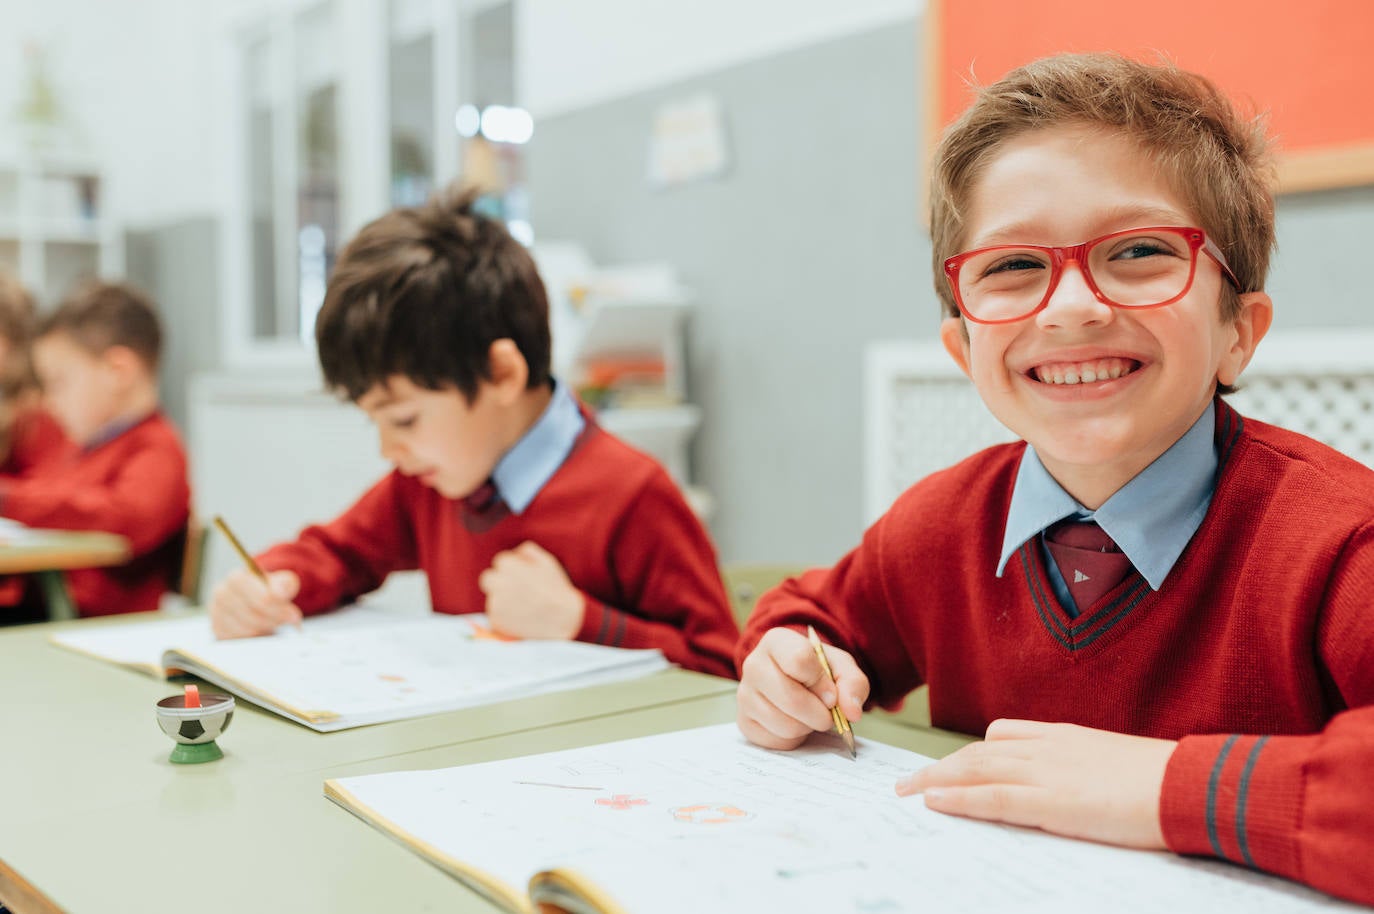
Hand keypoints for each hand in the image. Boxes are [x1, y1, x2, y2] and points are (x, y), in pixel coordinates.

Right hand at [208, 569, 302, 638]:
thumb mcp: (281, 582)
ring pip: (247, 630)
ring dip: (266, 629)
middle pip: (254, 615)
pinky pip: (240, 640)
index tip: (294, 615)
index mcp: (236, 579)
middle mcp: (221, 594)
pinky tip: (264, 631)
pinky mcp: (218, 631)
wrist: (254, 598)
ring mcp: (217, 614)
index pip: (261, 598)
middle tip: (290, 621)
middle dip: (276, 620)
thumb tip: (279, 593)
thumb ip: (285, 584)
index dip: (279, 608)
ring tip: (276, 623)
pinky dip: (256, 638)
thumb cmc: (268, 589)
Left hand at [477, 541, 584, 639]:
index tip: (522, 577)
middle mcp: (497, 583)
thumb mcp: (547, 560)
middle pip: (487, 578)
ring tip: (525, 606)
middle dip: (498, 582)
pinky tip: (522, 617)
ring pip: (493, 598)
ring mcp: (495, 603)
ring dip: (504, 600)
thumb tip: (515, 553)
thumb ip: (527, 550)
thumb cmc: (556, 588)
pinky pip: (496, 615)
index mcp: (508, 565)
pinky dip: (506, 617)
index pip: (500, 562)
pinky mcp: (496, 621)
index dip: (513, 569)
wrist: (562, 619)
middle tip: (515, 590)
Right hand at [736, 626, 869, 750]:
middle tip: (827, 714)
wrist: (794, 680)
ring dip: (807, 727)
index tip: (831, 694)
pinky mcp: (744, 721)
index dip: (822, 683)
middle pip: (792, 699)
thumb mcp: (841, 667)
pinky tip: (794, 723)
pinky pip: (776, 741)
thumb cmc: (817, 671)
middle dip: (819, 714)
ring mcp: (745, 695)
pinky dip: (794, 739)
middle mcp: (753, 665)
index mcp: (776, 641)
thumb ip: (853, 684)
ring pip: (785, 725)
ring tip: (808, 715)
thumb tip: (851, 712)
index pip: (799, 661)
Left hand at [895, 719, 1176, 848]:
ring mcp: (1046, 772)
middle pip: (978, 751)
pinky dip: (958, 799)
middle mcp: (1047, 747)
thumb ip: (1088, 766)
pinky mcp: (1050, 802)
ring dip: (935, 779)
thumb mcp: (1119, 762)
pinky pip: (992, 798)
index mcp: (1065, 736)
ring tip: (906, 792)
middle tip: (908, 782)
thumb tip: (1079, 786)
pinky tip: (934, 803)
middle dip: (940, 766)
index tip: (950, 763)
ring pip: (974, 770)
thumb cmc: (1167, 780)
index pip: (1004, 733)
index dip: (972, 751)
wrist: (1190, 783)